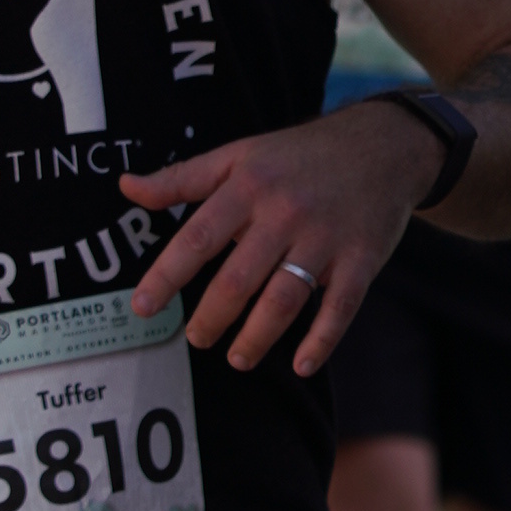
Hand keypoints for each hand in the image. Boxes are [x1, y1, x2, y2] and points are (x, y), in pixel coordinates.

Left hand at [120, 106, 422, 373]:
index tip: (142, 306)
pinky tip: (302, 364)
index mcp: (249, 186)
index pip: (198, 237)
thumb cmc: (300, 155)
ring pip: (285, 298)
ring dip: (257, 337)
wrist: (384, 145)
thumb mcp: (240, 154)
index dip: (167, 275)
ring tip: (237, 358)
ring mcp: (326, 237)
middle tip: (196, 338)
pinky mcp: (362, 258)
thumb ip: (183, 178)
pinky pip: (340, 307)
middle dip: (211, 317)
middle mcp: (285, 213)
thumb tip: (127, 188)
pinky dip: (322, 340)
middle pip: (239, 278)